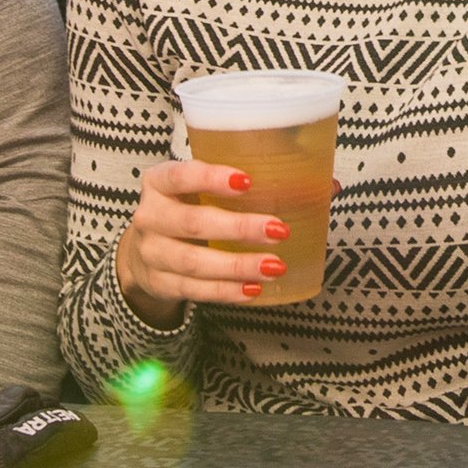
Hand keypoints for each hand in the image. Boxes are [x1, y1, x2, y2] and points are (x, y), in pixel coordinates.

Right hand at [116, 157, 287, 326]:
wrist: (146, 251)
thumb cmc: (186, 209)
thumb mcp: (200, 189)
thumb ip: (244, 183)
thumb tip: (321, 185)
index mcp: (159, 182)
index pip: (181, 176)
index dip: (212, 178)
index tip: (247, 181)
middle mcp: (150, 216)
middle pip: (193, 223)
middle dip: (239, 228)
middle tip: (278, 230)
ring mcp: (151, 253)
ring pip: (195, 262)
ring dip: (238, 265)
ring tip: (274, 266)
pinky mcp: (159, 283)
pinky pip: (194, 289)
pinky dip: (226, 291)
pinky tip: (252, 288)